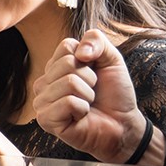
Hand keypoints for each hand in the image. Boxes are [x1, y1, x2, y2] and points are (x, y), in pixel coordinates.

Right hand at [32, 30, 148, 163]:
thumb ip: (97, 41)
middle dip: (89, 78)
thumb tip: (80, 52)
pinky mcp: (46, 120)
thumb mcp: (111, 59)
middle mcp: (44, 83)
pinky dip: (82, 109)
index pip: (66, 46)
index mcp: (55, 67)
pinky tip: (80, 117)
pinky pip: (68, 102)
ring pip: (69, 82)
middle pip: (67, 63)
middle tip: (92, 93)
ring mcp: (42, 102)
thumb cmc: (114, 94)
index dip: (89, 58)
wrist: (123, 124)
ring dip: (87, 95)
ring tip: (87, 105)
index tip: (94, 74)